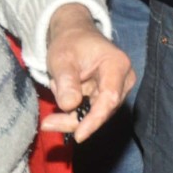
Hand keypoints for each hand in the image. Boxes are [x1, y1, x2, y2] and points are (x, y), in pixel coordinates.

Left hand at [39, 3, 133, 143]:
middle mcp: (124, 79)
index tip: (78, 136)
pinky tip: (60, 102)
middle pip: (103, 110)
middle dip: (76, 120)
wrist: (74, 36)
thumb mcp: (62, 58)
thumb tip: (70, 105)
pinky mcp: (107, 97)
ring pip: (96, 115)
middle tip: (48, 123)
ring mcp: (117, 89)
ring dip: (72, 117)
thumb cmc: (70, 43)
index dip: (95, 119)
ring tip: (53, 103)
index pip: (110, 98)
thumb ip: (66, 81)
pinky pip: (91, 113)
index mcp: (117, 65)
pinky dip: (73, 114)